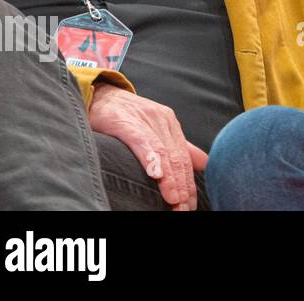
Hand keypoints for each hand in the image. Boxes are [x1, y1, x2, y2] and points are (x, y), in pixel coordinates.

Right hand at [88, 82, 208, 210]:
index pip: (184, 160)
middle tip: (183, 210)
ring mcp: (145, 120)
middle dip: (182, 187)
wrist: (98, 94)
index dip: (188, 184)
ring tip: (174, 199)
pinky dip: (150, 158)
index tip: (190, 206)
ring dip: (170, 179)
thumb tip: (205, 164)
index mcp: (170, 125)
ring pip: (163, 153)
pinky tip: (155, 173)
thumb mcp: (153, 129)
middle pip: (177, 159)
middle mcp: (162, 121)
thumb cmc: (124, 115)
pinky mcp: (126, 122)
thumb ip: (178, 147)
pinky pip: (141, 141)